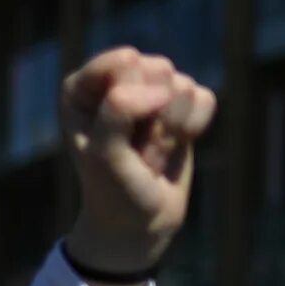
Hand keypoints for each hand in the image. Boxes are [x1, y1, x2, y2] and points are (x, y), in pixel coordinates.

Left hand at [61, 48, 216, 275]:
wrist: (139, 221)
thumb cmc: (112, 188)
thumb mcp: (105, 154)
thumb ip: (119, 112)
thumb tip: (163, 87)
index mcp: (80, 89)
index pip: (118, 64)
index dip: (127, 99)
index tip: (115, 132)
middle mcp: (115, 82)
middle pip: (155, 69)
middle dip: (153, 115)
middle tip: (135, 149)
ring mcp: (150, 90)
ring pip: (181, 84)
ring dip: (172, 126)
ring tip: (150, 152)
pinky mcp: (181, 103)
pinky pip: (204, 97)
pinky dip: (194, 126)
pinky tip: (175, 144)